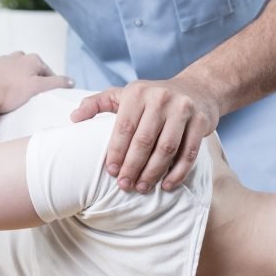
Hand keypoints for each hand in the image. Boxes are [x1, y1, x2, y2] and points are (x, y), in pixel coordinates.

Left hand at [0, 51, 72, 113]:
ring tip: (17, 97)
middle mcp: (17, 56)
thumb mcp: (37, 87)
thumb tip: (71, 81)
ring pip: (17, 72)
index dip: (50, 86)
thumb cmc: (7, 91)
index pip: (48, 73)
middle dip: (34, 82)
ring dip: (19, 82)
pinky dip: (6, 83)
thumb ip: (55, 83)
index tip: (48, 97)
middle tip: (33, 98)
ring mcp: (2, 61)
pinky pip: (3, 76)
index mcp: (32, 59)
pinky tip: (3, 93)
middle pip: (32, 71)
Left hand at [70, 78, 219, 192]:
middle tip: (125, 186)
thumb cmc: (152, 97)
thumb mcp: (122, 94)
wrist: (196, 89)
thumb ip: (96, 104)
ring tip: (142, 187)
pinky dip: (177, 172)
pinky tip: (166, 184)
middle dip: (133, 167)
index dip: (116, 152)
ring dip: (153, 172)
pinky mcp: (201, 121)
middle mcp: (160, 98)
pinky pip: (188, 153)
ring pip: (166, 149)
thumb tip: (73, 118)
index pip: (124, 128)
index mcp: (137, 93)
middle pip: (144, 141)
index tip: (111, 172)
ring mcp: (183, 109)